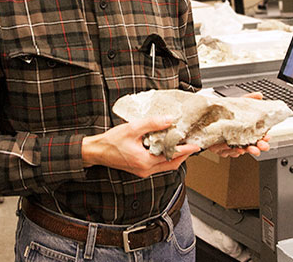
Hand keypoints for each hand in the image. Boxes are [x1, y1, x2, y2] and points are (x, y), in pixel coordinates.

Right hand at [82, 117, 200, 177]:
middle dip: (183, 155)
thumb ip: (152, 124)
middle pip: (172, 165)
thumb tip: (169, 120)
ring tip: (181, 145)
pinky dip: (165, 158)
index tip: (196, 145)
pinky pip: (158, 166)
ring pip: (166, 166)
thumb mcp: (132, 128)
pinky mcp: (140, 170)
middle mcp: (146, 170)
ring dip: (175, 157)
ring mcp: (143, 171)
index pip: (172, 156)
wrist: (97, 152)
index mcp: (145, 161)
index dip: (186, 150)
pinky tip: (165, 148)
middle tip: (192, 145)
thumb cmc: (111, 141)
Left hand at [208, 91, 269, 157]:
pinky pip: (226, 153)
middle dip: (257, 147)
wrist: (207, 117)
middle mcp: (239, 139)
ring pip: (240, 151)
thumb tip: (259, 95)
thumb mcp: (237, 104)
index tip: (267, 138)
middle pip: (252, 146)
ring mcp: (230, 145)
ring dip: (243, 150)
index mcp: (246, 131)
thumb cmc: (224, 112)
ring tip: (244, 148)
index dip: (264, 139)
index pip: (259, 137)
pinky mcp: (220, 148)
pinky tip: (232, 149)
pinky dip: (229, 151)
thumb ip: (248, 99)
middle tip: (260, 146)